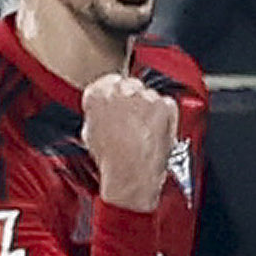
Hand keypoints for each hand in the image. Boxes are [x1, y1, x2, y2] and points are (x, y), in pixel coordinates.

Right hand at [81, 73, 175, 213]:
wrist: (132, 173)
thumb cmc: (111, 159)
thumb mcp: (89, 134)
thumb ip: (96, 115)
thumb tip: (101, 114)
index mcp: (98, 93)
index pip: (106, 82)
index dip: (111, 95)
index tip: (113, 104)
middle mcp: (123, 89)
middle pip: (129, 86)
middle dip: (130, 100)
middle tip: (129, 121)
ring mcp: (147, 96)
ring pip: (148, 95)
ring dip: (147, 109)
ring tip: (141, 133)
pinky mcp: (166, 105)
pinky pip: (165, 105)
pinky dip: (163, 116)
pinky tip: (153, 133)